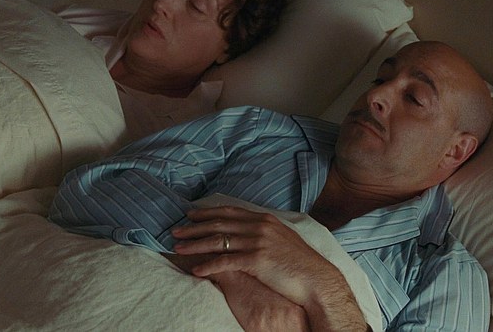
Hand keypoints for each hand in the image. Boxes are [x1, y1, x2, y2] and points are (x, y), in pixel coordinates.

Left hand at [172, 206, 365, 330]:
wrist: (316, 279)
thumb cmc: (300, 263)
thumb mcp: (281, 239)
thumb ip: (263, 232)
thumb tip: (245, 233)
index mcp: (264, 219)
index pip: (228, 212)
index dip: (207, 213)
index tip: (190, 214)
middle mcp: (258, 227)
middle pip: (218, 224)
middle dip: (194, 227)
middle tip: (176, 231)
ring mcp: (257, 243)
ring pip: (217, 241)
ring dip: (194, 245)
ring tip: (177, 249)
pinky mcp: (257, 261)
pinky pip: (226, 262)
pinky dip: (208, 266)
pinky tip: (196, 270)